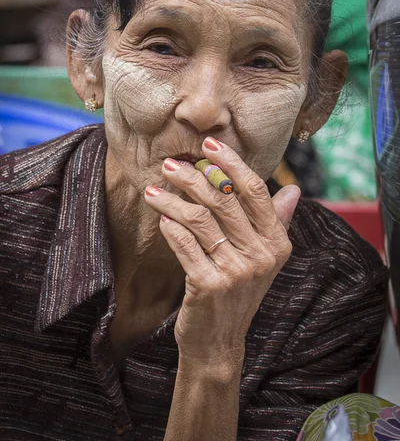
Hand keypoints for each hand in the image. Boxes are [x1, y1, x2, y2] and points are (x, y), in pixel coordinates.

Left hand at [144, 137, 299, 365]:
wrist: (220, 341)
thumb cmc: (240, 291)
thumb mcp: (266, 259)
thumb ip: (278, 222)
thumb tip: (295, 190)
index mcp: (277, 242)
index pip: (255, 191)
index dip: (231, 163)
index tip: (209, 144)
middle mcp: (261, 255)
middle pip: (223, 199)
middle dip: (192, 176)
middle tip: (168, 165)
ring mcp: (235, 271)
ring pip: (198, 218)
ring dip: (172, 200)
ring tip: (153, 190)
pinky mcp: (207, 285)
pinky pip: (183, 243)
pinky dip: (170, 227)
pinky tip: (161, 218)